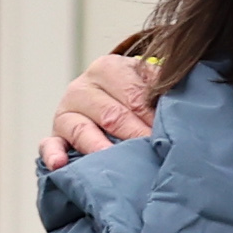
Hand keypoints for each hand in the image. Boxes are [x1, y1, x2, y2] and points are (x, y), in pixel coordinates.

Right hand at [44, 50, 163, 168]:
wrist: (111, 96)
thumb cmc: (139, 91)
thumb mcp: (151, 81)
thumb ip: (164, 88)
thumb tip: (183, 108)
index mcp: (109, 69)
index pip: (135, 97)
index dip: (154, 118)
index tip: (171, 136)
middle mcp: (83, 87)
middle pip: (111, 115)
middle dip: (134, 136)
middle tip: (153, 153)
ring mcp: (66, 111)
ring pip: (82, 129)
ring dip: (99, 147)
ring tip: (114, 162)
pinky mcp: (55, 134)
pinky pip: (49, 144)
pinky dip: (53, 154)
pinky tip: (60, 164)